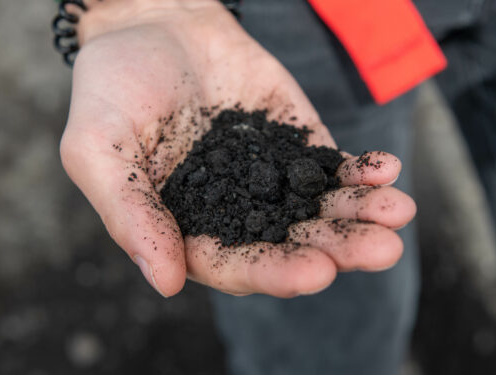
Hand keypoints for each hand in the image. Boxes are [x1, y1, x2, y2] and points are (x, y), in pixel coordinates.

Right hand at [60, 0, 415, 296]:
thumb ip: (129, 214)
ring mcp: (270, 178)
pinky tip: (386, 171)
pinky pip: (332, 165)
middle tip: (381, 250)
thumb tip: (166, 282)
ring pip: (321, 209)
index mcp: (188, 228)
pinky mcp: (296, 141)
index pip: (236, 264)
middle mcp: (235, 212)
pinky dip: (360, 172)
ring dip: (360, 215)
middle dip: (338, 248)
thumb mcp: (98, 148)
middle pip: (293, 243)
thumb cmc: (112, 86)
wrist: (152, 21)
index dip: (276, 271)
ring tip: (398, 212)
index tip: (316, 272)